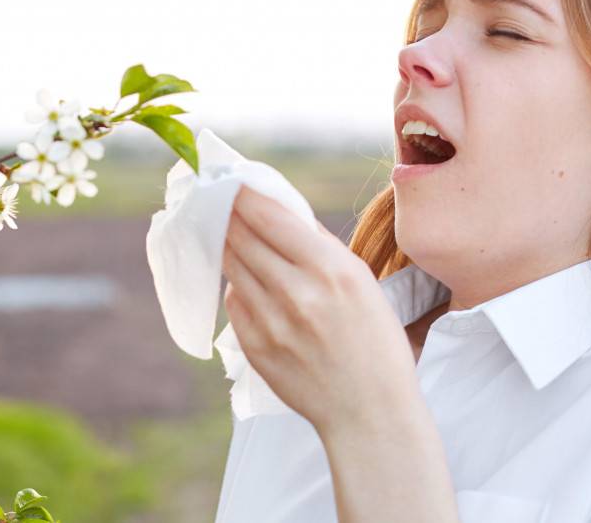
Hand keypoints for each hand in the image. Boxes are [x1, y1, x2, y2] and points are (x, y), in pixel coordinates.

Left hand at [222, 184, 420, 431]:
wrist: (369, 411)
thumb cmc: (374, 342)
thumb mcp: (361, 282)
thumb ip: (320, 245)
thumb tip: (282, 210)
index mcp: (330, 269)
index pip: (268, 215)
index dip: (242, 193)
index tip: (229, 178)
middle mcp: (296, 292)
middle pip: (241, 236)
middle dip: (227, 213)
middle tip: (215, 197)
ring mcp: (271, 322)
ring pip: (232, 265)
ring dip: (228, 245)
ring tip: (227, 232)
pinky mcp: (254, 346)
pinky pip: (234, 300)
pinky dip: (238, 284)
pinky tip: (249, 281)